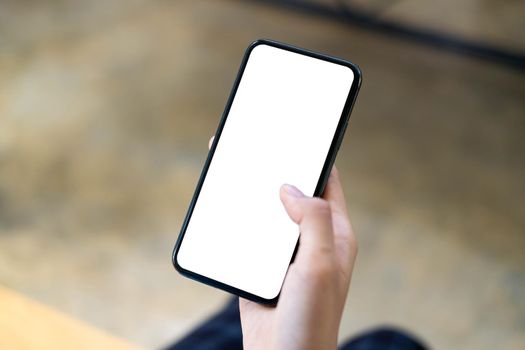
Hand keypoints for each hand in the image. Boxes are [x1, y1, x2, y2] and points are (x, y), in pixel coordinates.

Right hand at [208, 136, 357, 349]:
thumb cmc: (310, 320)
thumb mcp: (320, 266)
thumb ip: (311, 221)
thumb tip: (289, 187)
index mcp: (333, 234)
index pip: (328, 183)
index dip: (314, 156)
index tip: (298, 130)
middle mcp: (310, 239)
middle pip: (293, 192)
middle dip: (277, 168)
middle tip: (257, 140)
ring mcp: (283, 252)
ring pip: (267, 211)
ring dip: (253, 191)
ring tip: (235, 163)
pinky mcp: (259, 265)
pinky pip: (248, 233)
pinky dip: (237, 217)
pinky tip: (224, 201)